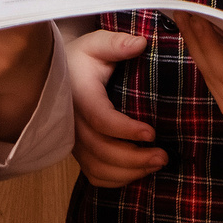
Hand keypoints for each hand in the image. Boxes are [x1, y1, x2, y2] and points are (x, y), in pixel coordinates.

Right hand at [71, 29, 165, 186]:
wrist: (59, 72)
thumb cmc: (83, 58)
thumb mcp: (97, 43)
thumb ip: (117, 43)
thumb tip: (141, 43)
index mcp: (79, 94)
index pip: (100, 119)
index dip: (126, 130)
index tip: (152, 133)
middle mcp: (72, 121)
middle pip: (101, 150)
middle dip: (134, 158)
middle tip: (163, 156)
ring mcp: (73, 139)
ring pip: (97, 168)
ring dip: (129, 172)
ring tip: (157, 164)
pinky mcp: (78, 151)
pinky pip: (94, 175)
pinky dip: (117, 180)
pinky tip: (138, 172)